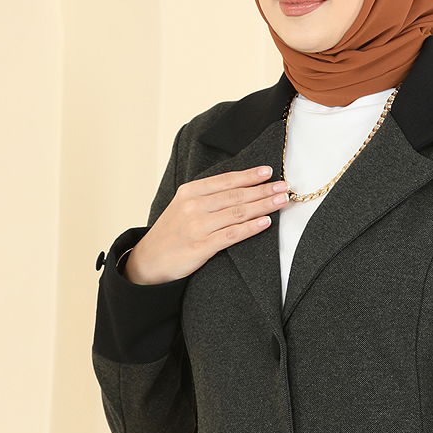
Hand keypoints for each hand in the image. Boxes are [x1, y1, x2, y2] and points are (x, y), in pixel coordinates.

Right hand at [125, 165, 288, 284]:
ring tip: (282, 201)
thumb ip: (207, 197)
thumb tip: (240, 187)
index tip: (269, 172)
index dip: (249, 175)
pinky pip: (232, 234)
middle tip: (285, 186)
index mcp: (189, 192)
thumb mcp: (182, 206)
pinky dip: (251, 227)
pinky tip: (266, 222)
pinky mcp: (201, 247)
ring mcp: (197, 226)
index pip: (225, 180)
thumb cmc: (172, 233)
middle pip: (236, 195)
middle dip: (263, 190)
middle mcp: (193, 206)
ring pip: (237, 213)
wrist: (148, 260)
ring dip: (263, 206)